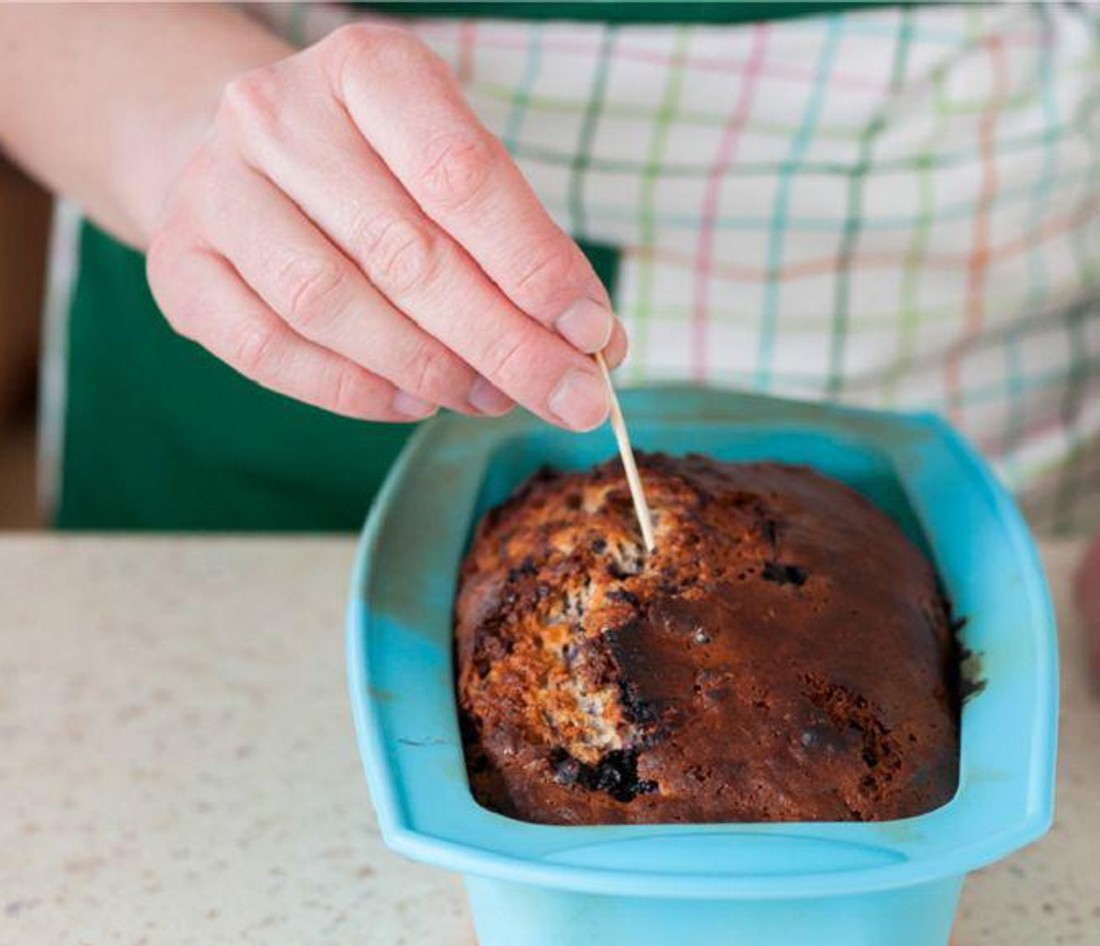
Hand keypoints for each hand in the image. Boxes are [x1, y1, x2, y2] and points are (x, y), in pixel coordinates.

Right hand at [145, 23, 624, 424]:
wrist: (248, 161)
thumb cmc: (384, 169)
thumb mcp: (461, 172)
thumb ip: (526, 250)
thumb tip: (598, 348)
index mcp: (366, 68)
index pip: (460, 174)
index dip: (534, 265)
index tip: (594, 334)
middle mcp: (276, 113)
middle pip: (405, 252)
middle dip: (503, 341)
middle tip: (567, 397)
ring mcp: (216, 189)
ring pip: (333, 305)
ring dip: (430, 370)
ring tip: (491, 397)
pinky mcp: (180, 265)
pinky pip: (271, 350)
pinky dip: (354, 391)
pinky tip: (414, 402)